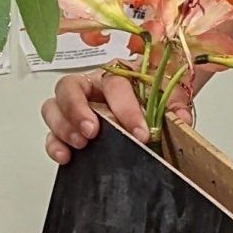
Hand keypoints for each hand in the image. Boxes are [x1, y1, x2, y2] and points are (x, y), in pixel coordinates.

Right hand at [42, 64, 164, 163]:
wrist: (147, 108)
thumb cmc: (151, 97)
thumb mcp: (168, 97)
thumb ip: (175, 105)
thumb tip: (182, 119)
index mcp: (115, 76)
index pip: (114, 85)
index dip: (126, 109)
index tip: (140, 134)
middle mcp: (90, 88)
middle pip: (69, 87)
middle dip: (78, 109)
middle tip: (93, 131)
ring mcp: (74, 108)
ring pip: (53, 107)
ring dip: (63, 126)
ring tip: (81, 143)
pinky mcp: (66, 129)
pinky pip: (50, 134)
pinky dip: (54, 144)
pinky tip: (65, 156)